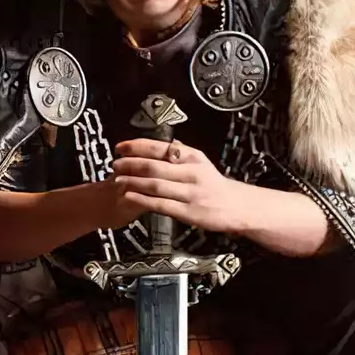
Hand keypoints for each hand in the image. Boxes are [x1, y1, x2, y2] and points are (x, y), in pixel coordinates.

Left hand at [107, 138, 242, 233]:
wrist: (239, 207)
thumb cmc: (217, 186)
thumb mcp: (203, 163)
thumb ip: (185, 152)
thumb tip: (169, 143)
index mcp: (193, 158)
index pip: (160, 148)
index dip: (137, 146)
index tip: (121, 147)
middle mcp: (191, 173)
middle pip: (154, 166)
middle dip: (130, 164)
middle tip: (115, 164)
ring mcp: (189, 193)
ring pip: (155, 185)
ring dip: (133, 181)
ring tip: (117, 179)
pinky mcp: (188, 211)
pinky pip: (161, 204)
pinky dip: (143, 199)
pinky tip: (130, 196)